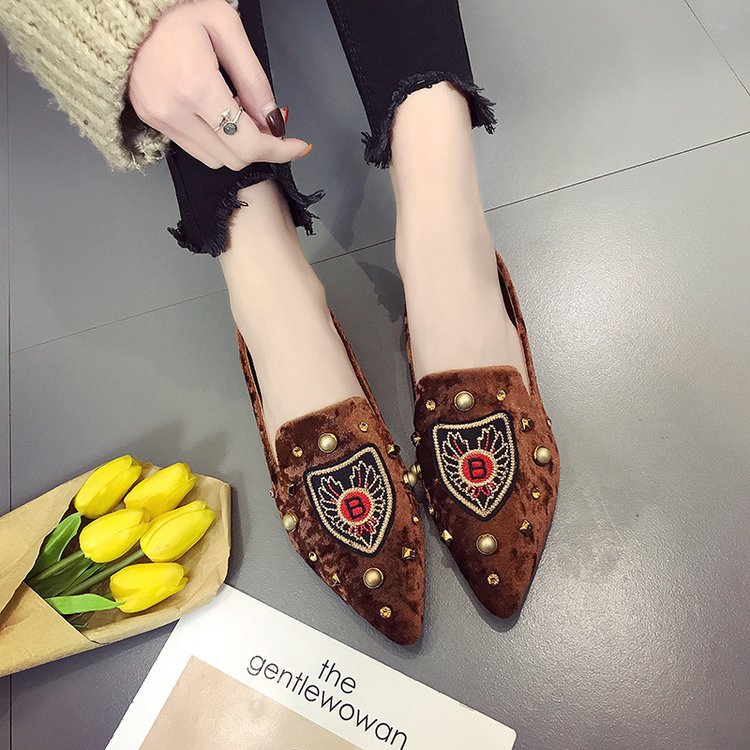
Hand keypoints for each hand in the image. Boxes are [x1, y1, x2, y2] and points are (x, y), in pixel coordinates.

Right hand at [128, 0, 309, 169]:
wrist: (123, 11)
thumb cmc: (174, 11)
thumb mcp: (225, 26)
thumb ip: (253, 78)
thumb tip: (273, 118)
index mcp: (196, 86)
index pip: (248, 143)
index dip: (279, 150)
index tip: (297, 146)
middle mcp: (174, 110)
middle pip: (234, 157)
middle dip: (259, 146)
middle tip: (266, 121)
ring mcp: (160, 119)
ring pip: (215, 159)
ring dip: (235, 143)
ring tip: (235, 108)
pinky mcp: (152, 121)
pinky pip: (195, 149)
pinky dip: (214, 140)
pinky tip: (215, 113)